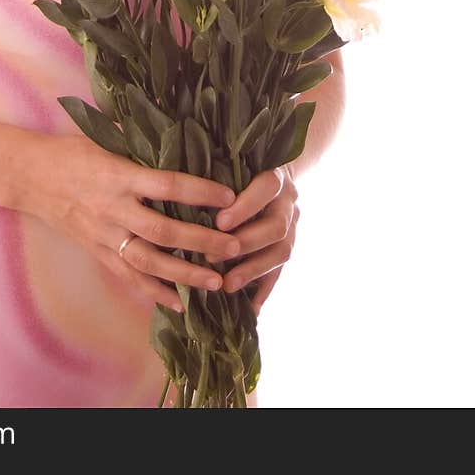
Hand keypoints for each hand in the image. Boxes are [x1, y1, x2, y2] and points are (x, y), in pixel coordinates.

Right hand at [20, 131, 244, 314]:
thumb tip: (184, 133)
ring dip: (184, 274)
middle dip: (201, 241)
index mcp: (118, 174)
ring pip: (148, 262)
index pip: (166, 184)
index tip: (230, 196)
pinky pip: (129, 277)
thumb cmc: (74, 151)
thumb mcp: (106, 138)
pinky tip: (181, 303)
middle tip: (234, 247)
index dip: (199, 191)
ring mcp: (104, 235)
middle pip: (163, 230)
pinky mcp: (98, 253)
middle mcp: (113, 208)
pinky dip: (155, 293)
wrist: (31, 177)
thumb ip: (142, 142)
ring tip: (217, 281)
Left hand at [207, 165, 299, 316]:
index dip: (245, 206)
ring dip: (253, 270)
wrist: (273, 172)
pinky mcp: (289, 247)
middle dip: (245, 243)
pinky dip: (264, 291)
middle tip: (214, 257)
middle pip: (277, 226)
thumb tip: (181, 191)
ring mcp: (294, 226)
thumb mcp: (232, 165)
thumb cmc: (240, 168)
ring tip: (227, 285)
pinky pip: (280, 272)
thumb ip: (217, 180)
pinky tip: (249, 309)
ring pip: (282, 252)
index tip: (219, 222)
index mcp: (275, 175)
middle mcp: (289, 201)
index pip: (266, 188)